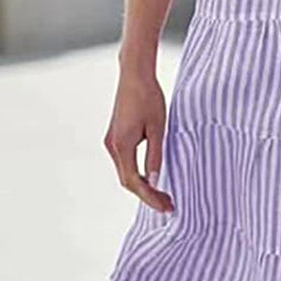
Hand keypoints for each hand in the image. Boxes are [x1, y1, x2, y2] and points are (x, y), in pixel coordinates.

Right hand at [103, 70, 174, 212]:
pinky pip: (125, 161)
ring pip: (125, 171)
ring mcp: (112, 141)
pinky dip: (137, 172)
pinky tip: (152, 176)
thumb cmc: (149, 97)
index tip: (166, 206)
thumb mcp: (159, 127)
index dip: (150, 197)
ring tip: (163, 194)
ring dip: (142, 184)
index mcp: (122, 145)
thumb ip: (156, 154)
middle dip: (147, 194)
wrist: (134, 74)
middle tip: (168, 204)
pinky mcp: (115, 135)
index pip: (134, 182)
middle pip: (127, 180)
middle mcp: (112, 146)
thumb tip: (154, 179)